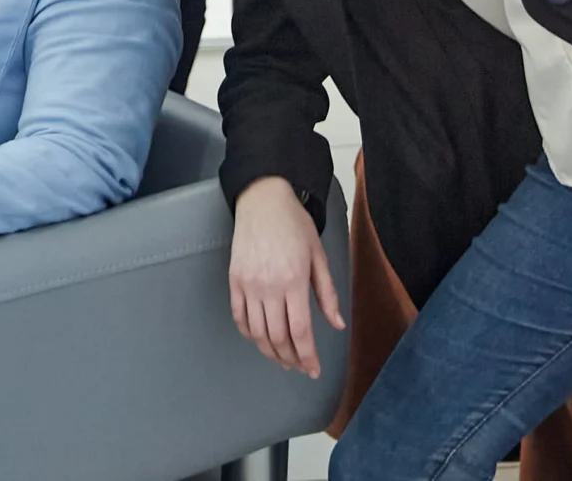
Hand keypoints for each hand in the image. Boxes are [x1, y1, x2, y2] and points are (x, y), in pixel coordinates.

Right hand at [228, 177, 342, 376]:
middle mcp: (269, 286)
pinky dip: (249, 334)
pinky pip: (239, 316)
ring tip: (282, 359)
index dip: (307, 356)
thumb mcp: (319, 256)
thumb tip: (337, 324)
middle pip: (277, 337)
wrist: (263, 201)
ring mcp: (248, 284)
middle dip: (290, 358)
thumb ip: (327, 293)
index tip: (313, 370)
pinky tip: (260, 339)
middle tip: (299, 367)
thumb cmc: (295, 225)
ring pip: (257, 332)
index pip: (300, 331)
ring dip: (270, 351)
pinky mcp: (234, 280)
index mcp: (294, 281)